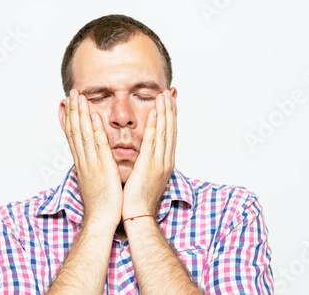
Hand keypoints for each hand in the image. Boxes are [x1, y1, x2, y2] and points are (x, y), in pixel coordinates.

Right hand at [64, 89, 122, 228]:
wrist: (101, 219)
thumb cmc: (101, 202)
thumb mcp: (94, 179)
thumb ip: (93, 164)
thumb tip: (93, 156)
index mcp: (82, 162)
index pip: (73, 135)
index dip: (70, 118)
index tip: (69, 103)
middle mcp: (84, 160)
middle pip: (75, 131)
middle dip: (73, 110)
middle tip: (72, 93)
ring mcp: (91, 164)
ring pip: (83, 135)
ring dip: (81, 115)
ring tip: (79, 97)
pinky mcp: (102, 169)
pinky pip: (98, 147)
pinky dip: (95, 131)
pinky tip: (93, 117)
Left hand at [122, 89, 176, 219]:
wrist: (138, 215)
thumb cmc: (138, 198)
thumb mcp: (146, 176)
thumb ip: (147, 162)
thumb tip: (145, 153)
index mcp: (164, 163)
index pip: (169, 135)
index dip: (170, 118)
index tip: (169, 103)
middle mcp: (165, 160)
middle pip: (170, 130)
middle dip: (170, 110)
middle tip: (169, 93)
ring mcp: (159, 162)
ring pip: (164, 132)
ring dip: (164, 112)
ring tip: (163, 96)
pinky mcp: (149, 165)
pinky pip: (153, 141)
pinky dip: (155, 125)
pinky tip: (155, 112)